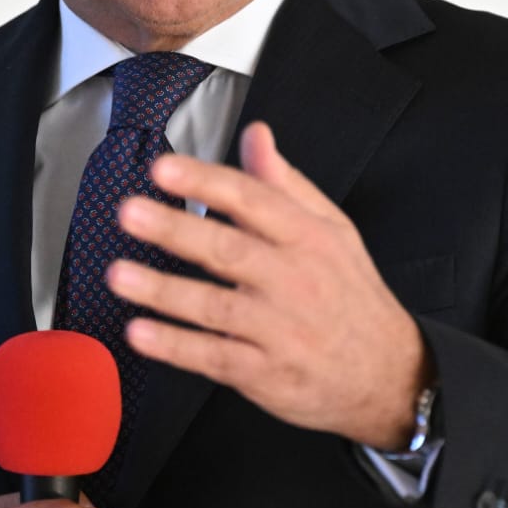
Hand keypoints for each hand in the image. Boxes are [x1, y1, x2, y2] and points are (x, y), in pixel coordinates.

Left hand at [107, 121, 432, 450]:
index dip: (205, 183)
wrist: (388, 372)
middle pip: (228, 250)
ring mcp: (279, 330)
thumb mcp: (332, 229)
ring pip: (215, 307)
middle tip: (130, 212)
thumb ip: (285, 183)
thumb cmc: (348, 292)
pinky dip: (176, 347)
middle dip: (176, 230)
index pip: (252, 201)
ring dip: (164, 291)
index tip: (164, 169)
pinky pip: (214, 357)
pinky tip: (139, 333)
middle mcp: (293, 280)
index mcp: (307, 237)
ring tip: (118, 274)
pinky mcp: (266, 373)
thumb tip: (254, 134)